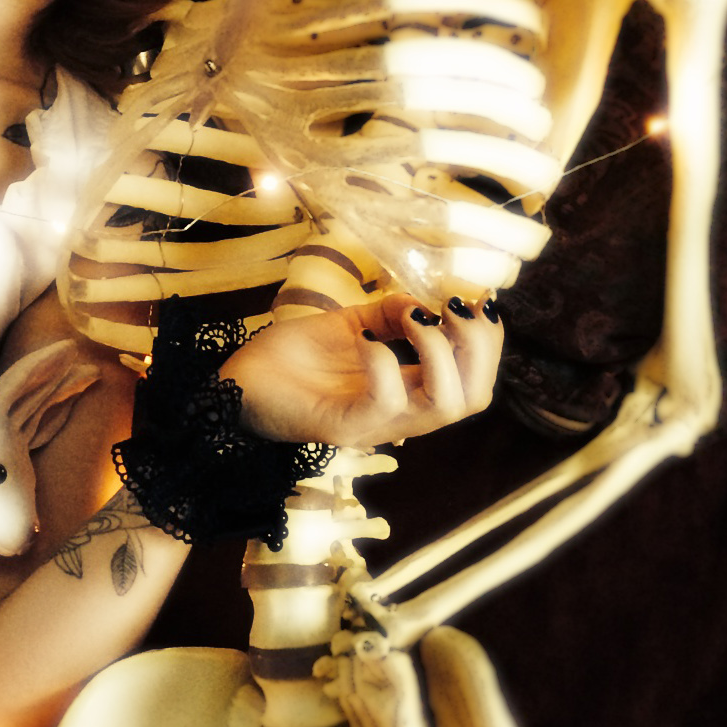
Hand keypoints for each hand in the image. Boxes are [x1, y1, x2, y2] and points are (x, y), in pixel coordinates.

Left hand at [220, 295, 501, 447]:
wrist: (238, 381)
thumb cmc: (295, 357)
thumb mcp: (353, 325)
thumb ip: (392, 313)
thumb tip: (425, 302)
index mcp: (410, 391)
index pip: (475, 382)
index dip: (488, 342)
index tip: (475, 299)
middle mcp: (402, 415)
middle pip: (472, 399)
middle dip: (478, 347)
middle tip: (451, 311)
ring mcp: (374, 425)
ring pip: (443, 406)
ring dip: (440, 352)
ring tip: (414, 320)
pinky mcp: (341, 427)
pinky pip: (384, 401)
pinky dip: (385, 361)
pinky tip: (366, 338)